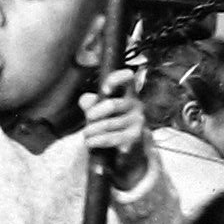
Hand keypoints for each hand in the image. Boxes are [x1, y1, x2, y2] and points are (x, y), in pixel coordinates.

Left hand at [79, 67, 148, 188]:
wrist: (121, 144)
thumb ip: (89, 101)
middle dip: (94, 113)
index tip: (105, 90)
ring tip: (86, 135)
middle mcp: (136, 104)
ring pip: (109, 124)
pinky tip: (92, 143)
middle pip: (112, 104)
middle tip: (88, 119)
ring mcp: (137, 121)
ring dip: (93, 130)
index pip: (127, 79)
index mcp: (128, 92)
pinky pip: (113, 138)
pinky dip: (99, 141)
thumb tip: (87, 101)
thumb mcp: (97, 108)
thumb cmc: (109, 119)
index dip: (117, 80)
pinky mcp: (135, 137)